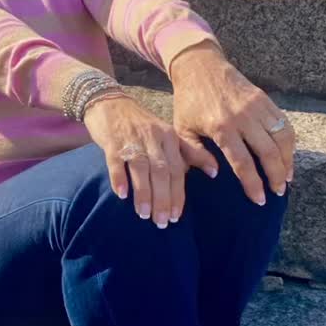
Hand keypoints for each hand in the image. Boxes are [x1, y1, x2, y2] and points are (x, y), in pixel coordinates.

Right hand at [82, 94, 185, 225]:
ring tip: (144, 215)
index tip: (177, 217)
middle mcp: (153, 137)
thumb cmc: (142, 125)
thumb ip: (190, 153)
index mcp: (169, 137)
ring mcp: (132, 139)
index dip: (178, 194)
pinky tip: (121, 195)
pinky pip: (116, 161)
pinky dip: (119, 178)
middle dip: (163, 198)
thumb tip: (215, 172)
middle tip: (162, 222)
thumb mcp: (168, 134)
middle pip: (161, 171)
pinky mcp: (112, 141)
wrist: (110, 102)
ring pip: (141, 168)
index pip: (177, 170)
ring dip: (143, 193)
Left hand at [170, 43, 295, 204]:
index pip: (243, 163)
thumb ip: (194, 154)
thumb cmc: (188, 102)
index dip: (253, 184)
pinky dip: (289, 142)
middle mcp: (243, 117)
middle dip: (276, 176)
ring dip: (287, 161)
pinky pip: (284, 124)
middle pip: (268, 153)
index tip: (260, 200)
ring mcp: (257, 107)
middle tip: (278, 192)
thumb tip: (215, 174)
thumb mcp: (181, 129)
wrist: (200, 67)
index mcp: (221, 127)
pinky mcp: (265, 99)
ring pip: (281, 138)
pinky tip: (287, 156)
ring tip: (286, 178)